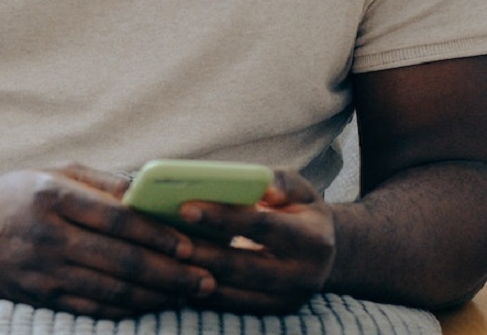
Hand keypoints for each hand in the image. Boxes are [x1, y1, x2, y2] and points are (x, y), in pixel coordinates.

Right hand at [0, 164, 216, 318]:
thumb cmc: (13, 195)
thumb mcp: (52, 173)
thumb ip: (103, 183)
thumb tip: (153, 193)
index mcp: (51, 196)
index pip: (117, 218)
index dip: (159, 234)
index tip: (193, 243)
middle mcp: (46, 235)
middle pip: (122, 259)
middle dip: (171, 271)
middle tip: (207, 277)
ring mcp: (41, 270)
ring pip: (113, 288)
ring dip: (158, 294)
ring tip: (189, 292)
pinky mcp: (39, 297)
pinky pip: (93, 308)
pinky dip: (128, 308)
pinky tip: (152, 304)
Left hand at [181, 168, 335, 314]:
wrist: (325, 252)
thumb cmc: (300, 210)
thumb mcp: (299, 190)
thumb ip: (279, 181)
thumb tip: (258, 183)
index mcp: (312, 239)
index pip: (260, 226)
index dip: (222, 217)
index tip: (185, 208)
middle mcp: (305, 275)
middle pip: (243, 265)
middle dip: (203, 253)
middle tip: (167, 240)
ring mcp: (290, 299)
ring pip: (235, 291)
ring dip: (198, 275)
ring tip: (167, 257)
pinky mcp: (275, 312)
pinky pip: (234, 305)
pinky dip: (205, 292)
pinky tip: (180, 275)